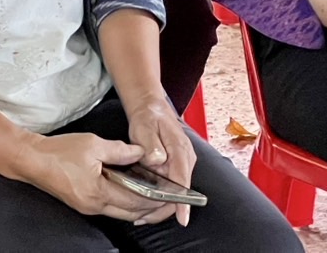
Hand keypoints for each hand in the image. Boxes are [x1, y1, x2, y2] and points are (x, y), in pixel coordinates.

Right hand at [14, 132, 168, 221]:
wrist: (32, 160)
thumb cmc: (61, 151)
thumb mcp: (94, 144)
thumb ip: (121, 150)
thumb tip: (141, 153)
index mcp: (99, 192)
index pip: (135, 200)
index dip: (155, 198)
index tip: (170, 193)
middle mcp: (95, 205)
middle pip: (130, 211)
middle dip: (151, 207)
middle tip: (168, 199)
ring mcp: (88, 206)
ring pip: (121, 212)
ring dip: (138, 206)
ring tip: (155, 196)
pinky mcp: (83, 203)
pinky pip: (110, 207)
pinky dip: (125, 203)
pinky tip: (132, 193)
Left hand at [126, 96, 197, 225]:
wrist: (151, 108)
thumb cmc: (149, 117)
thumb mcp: (144, 128)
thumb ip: (150, 144)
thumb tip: (157, 160)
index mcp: (180, 149)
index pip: (183, 180)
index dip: (182, 201)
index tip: (182, 217)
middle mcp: (185, 158)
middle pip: (179, 191)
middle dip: (164, 208)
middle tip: (142, 218)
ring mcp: (182, 163)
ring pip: (176, 191)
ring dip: (160, 205)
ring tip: (140, 215)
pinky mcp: (176, 166)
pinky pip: (171, 185)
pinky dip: (160, 197)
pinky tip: (144, 204)